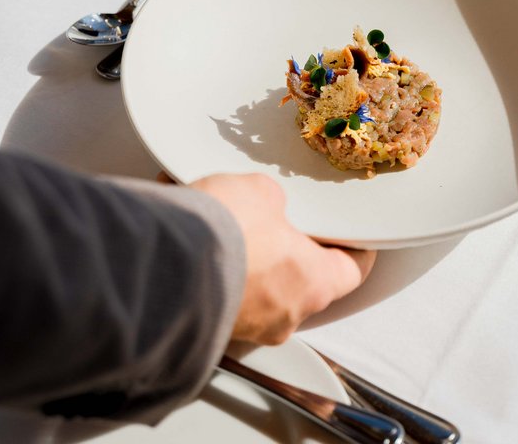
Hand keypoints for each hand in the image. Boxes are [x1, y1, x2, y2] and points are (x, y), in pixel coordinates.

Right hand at [191, 172, 375, 345]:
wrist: (165, 263)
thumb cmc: (226, 231)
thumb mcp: (261, 191)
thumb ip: (271, 199)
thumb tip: (262, 203)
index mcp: (313, 282)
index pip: (351, 270)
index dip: (352, 248)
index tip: (353, 237)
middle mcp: (284, 315)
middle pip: (298, 280)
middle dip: (284, 249)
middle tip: (272, 221)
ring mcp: (245, 327)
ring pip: (253, 288)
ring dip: (242, 258)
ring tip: (219, 221)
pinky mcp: (207, 327)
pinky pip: (216, 291)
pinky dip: (208, 266)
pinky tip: (191, 234)